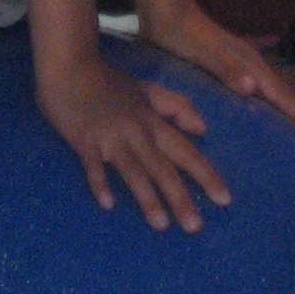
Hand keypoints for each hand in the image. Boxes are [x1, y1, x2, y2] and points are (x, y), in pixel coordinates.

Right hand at [35, 54, 229, 232]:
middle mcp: (137, 131)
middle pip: (163, 167)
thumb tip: (203, 128)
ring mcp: (110, 137)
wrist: (70, 66)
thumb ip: (176, 106)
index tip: (224, 199)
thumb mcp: (147, 89)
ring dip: (148, 198)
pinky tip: (108, 204)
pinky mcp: (84, 141)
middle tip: (195, 227)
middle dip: (180, 197)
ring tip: (161, 225)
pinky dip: (100, 183)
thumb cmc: (108, 82)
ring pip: (133, 171)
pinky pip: (93, 166)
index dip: (205, 174)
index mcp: (152, 120)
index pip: (185, 151)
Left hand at [139, 0, 294, 142]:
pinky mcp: (234, 61)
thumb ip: (226, 70)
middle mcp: (252, 61)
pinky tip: (270, 101)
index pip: (280, 93)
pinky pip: (262, 83)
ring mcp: (244, 59)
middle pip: (283, 91)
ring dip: (290, 104)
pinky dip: (273, 95)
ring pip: (274, 87)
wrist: (169, 9)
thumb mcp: (201, 55)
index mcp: (248, 63)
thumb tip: (254, 88)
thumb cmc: (182, 36)